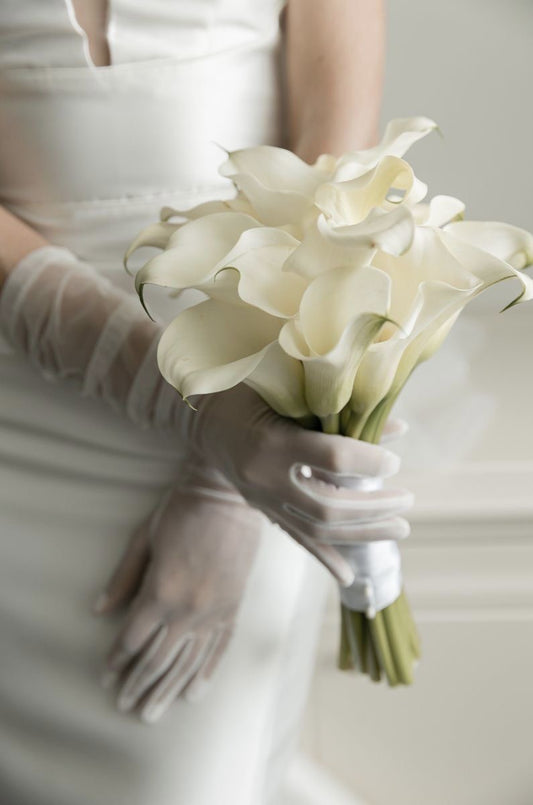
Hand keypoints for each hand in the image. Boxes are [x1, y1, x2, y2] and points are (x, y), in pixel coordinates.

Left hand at [93, 467, 261, 722]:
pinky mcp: (234, 607)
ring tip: (153, 712)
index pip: (133, 638)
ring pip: (187, 661)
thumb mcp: (145, 539)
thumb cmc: (181, 510)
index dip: (117, 659)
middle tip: (125, 705)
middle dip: (138, 684)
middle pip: (158, 658)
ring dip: (167, 689)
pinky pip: (219, 648)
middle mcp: (188, 609)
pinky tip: (194, 693)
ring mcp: (214, 611)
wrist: (229, 495)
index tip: (106, 675)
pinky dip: (205, 672)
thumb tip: (99, 610)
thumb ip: (124, 578)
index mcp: (161, 591)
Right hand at [190, 384, 411, 585]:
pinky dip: (325, 558)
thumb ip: (340, 411)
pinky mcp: (262, 510)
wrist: (204, 417)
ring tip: (399, 529)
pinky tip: (349, 576)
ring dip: (363, 533)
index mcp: (273, 440)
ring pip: (317, 530)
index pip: (332, 458)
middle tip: (407, 501)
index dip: (370, 461)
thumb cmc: (252, 391)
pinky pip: (296, 539)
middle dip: (374, 508)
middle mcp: (265, 477)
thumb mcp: (292, 391)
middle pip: (328, 506)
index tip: (395, 462)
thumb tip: (400, 428)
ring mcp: (262, 499)